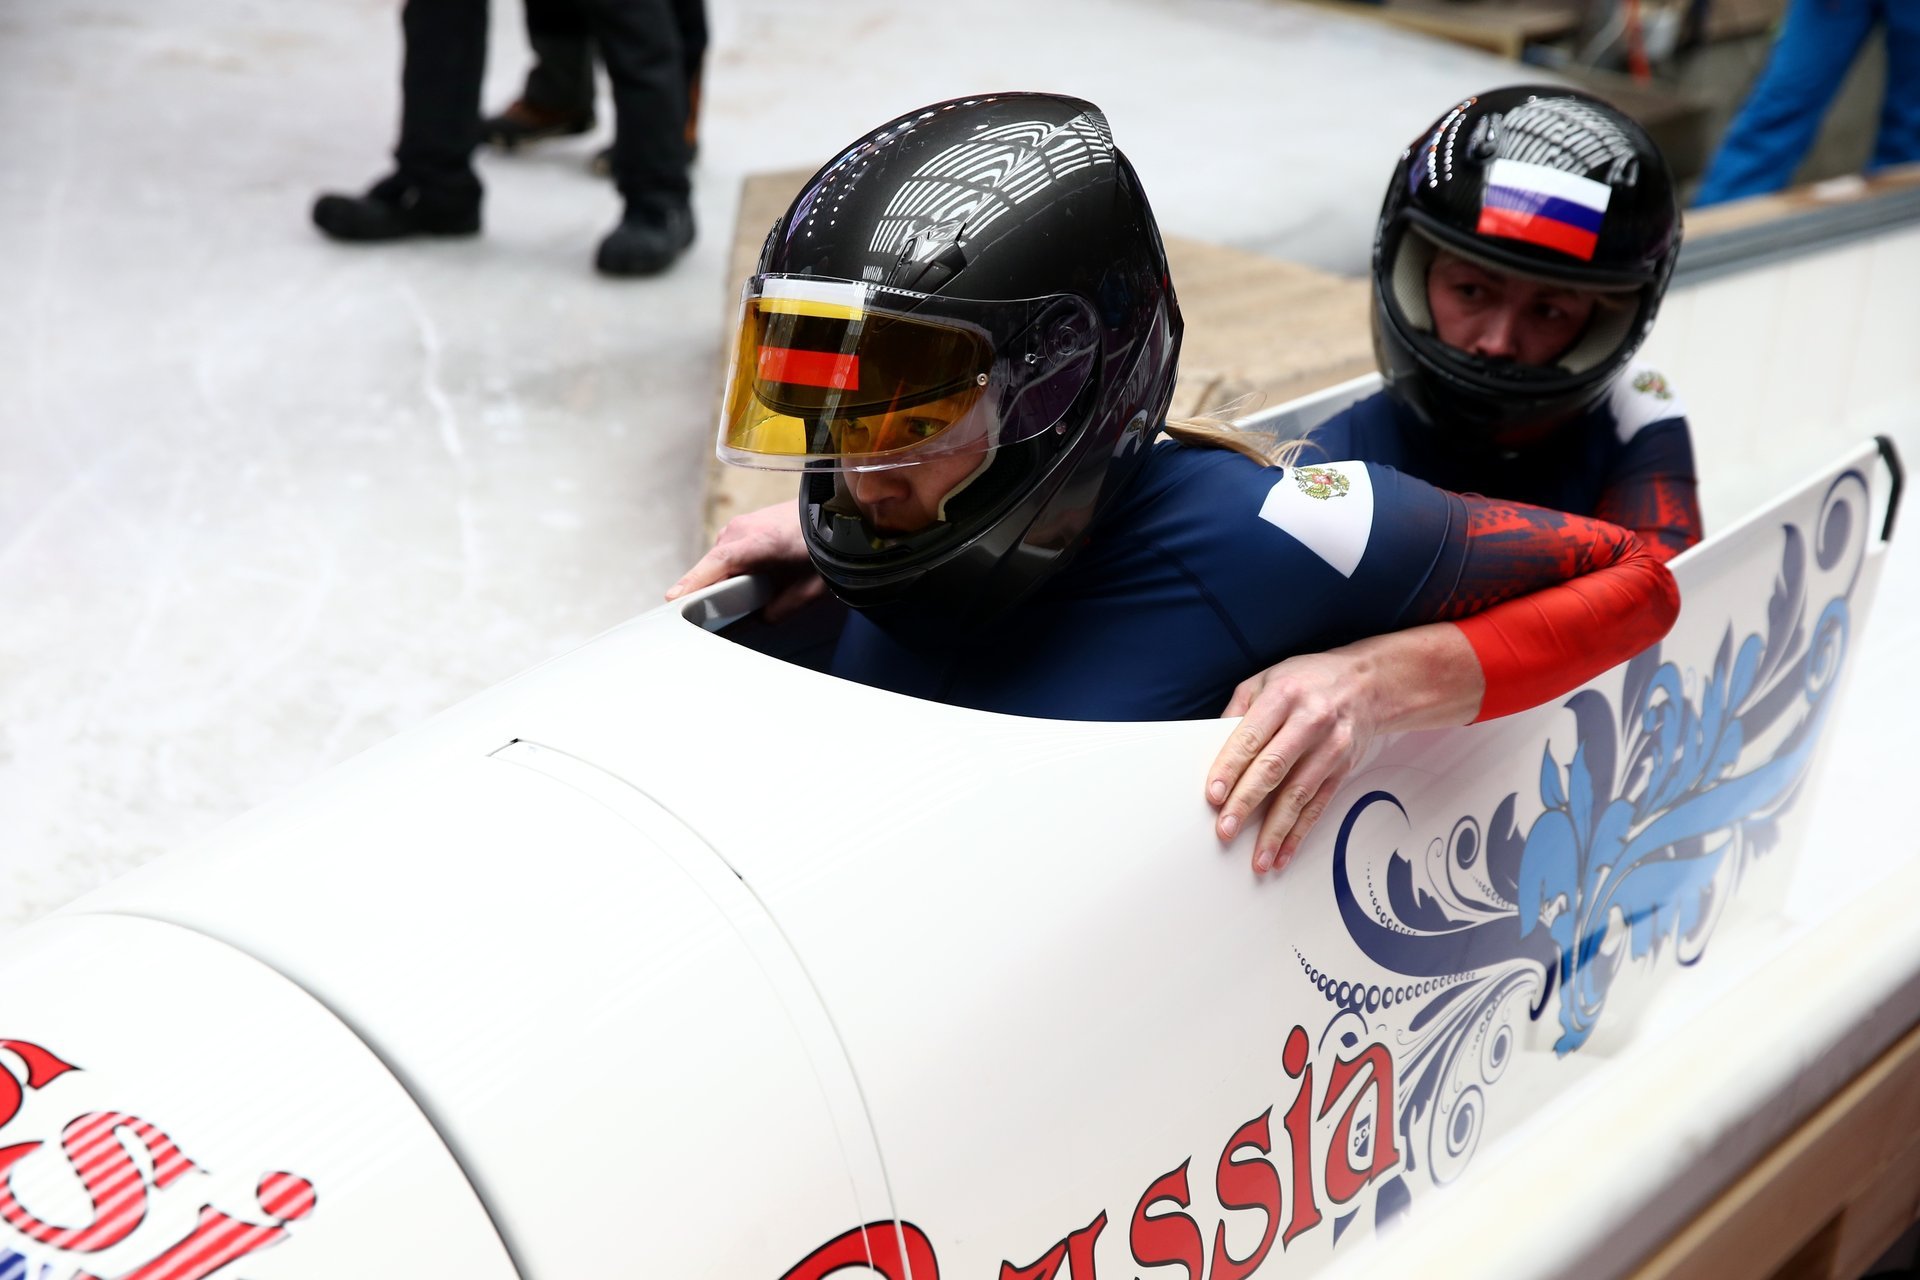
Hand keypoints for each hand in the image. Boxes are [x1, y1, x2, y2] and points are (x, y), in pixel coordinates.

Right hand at [665, 501, 822, 620]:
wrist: (833, 513)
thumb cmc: (823, 548)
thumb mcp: (809, 587)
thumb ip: (780, 609)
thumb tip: (758, 619)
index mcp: (758, 542)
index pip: (718, 565)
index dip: (694, 583)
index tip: (674, 600)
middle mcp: (740, 530)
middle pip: (711, 568)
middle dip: (710, 592)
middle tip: (713, 619)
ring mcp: (737, 526)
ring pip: (717, 562)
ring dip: (723, 579)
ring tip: (745, 593)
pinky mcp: (740, 527)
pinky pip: (725, 554)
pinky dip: (729, 569)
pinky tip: (746, 578)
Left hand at [1206, 626, 1483, 876]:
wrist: (1369, 683)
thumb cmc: (1309, 680)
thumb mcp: (1267, 679)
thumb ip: (1238, 710)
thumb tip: (1212, 746)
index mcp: (1284, 696)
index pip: (1251, 738)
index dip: (1230, 769)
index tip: (1214, 795)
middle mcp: (1310, 722)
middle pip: (1274, 768)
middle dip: (1246, 803)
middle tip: (1226, 830)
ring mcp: (1330, 748)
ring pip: (1298, 795)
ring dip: (1276, 831)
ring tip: (1258, 858)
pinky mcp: (1343, 769)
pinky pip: (1319, 806)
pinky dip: (1300, 833)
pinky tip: (1284, 852)